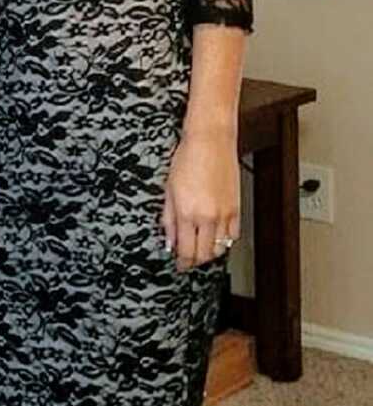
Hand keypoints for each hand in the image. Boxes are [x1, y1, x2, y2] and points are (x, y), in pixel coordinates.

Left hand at [162, 129, 239, 271]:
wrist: (210, 141)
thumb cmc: (187, 158)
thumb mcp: (169, 189)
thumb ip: (168, 219)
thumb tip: (169, 240)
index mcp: (187, 213)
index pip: (186, 251)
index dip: (182, 262)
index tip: (179, 264)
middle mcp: (207, 217)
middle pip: (204, 255)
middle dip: (195, 261)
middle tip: (188, 259)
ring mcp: (224, 214)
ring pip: (220, 248)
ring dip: (210, 252)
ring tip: (201, 247)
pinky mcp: (237, 208)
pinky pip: (233, 235)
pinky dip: (225, 240)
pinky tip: (216, 235)